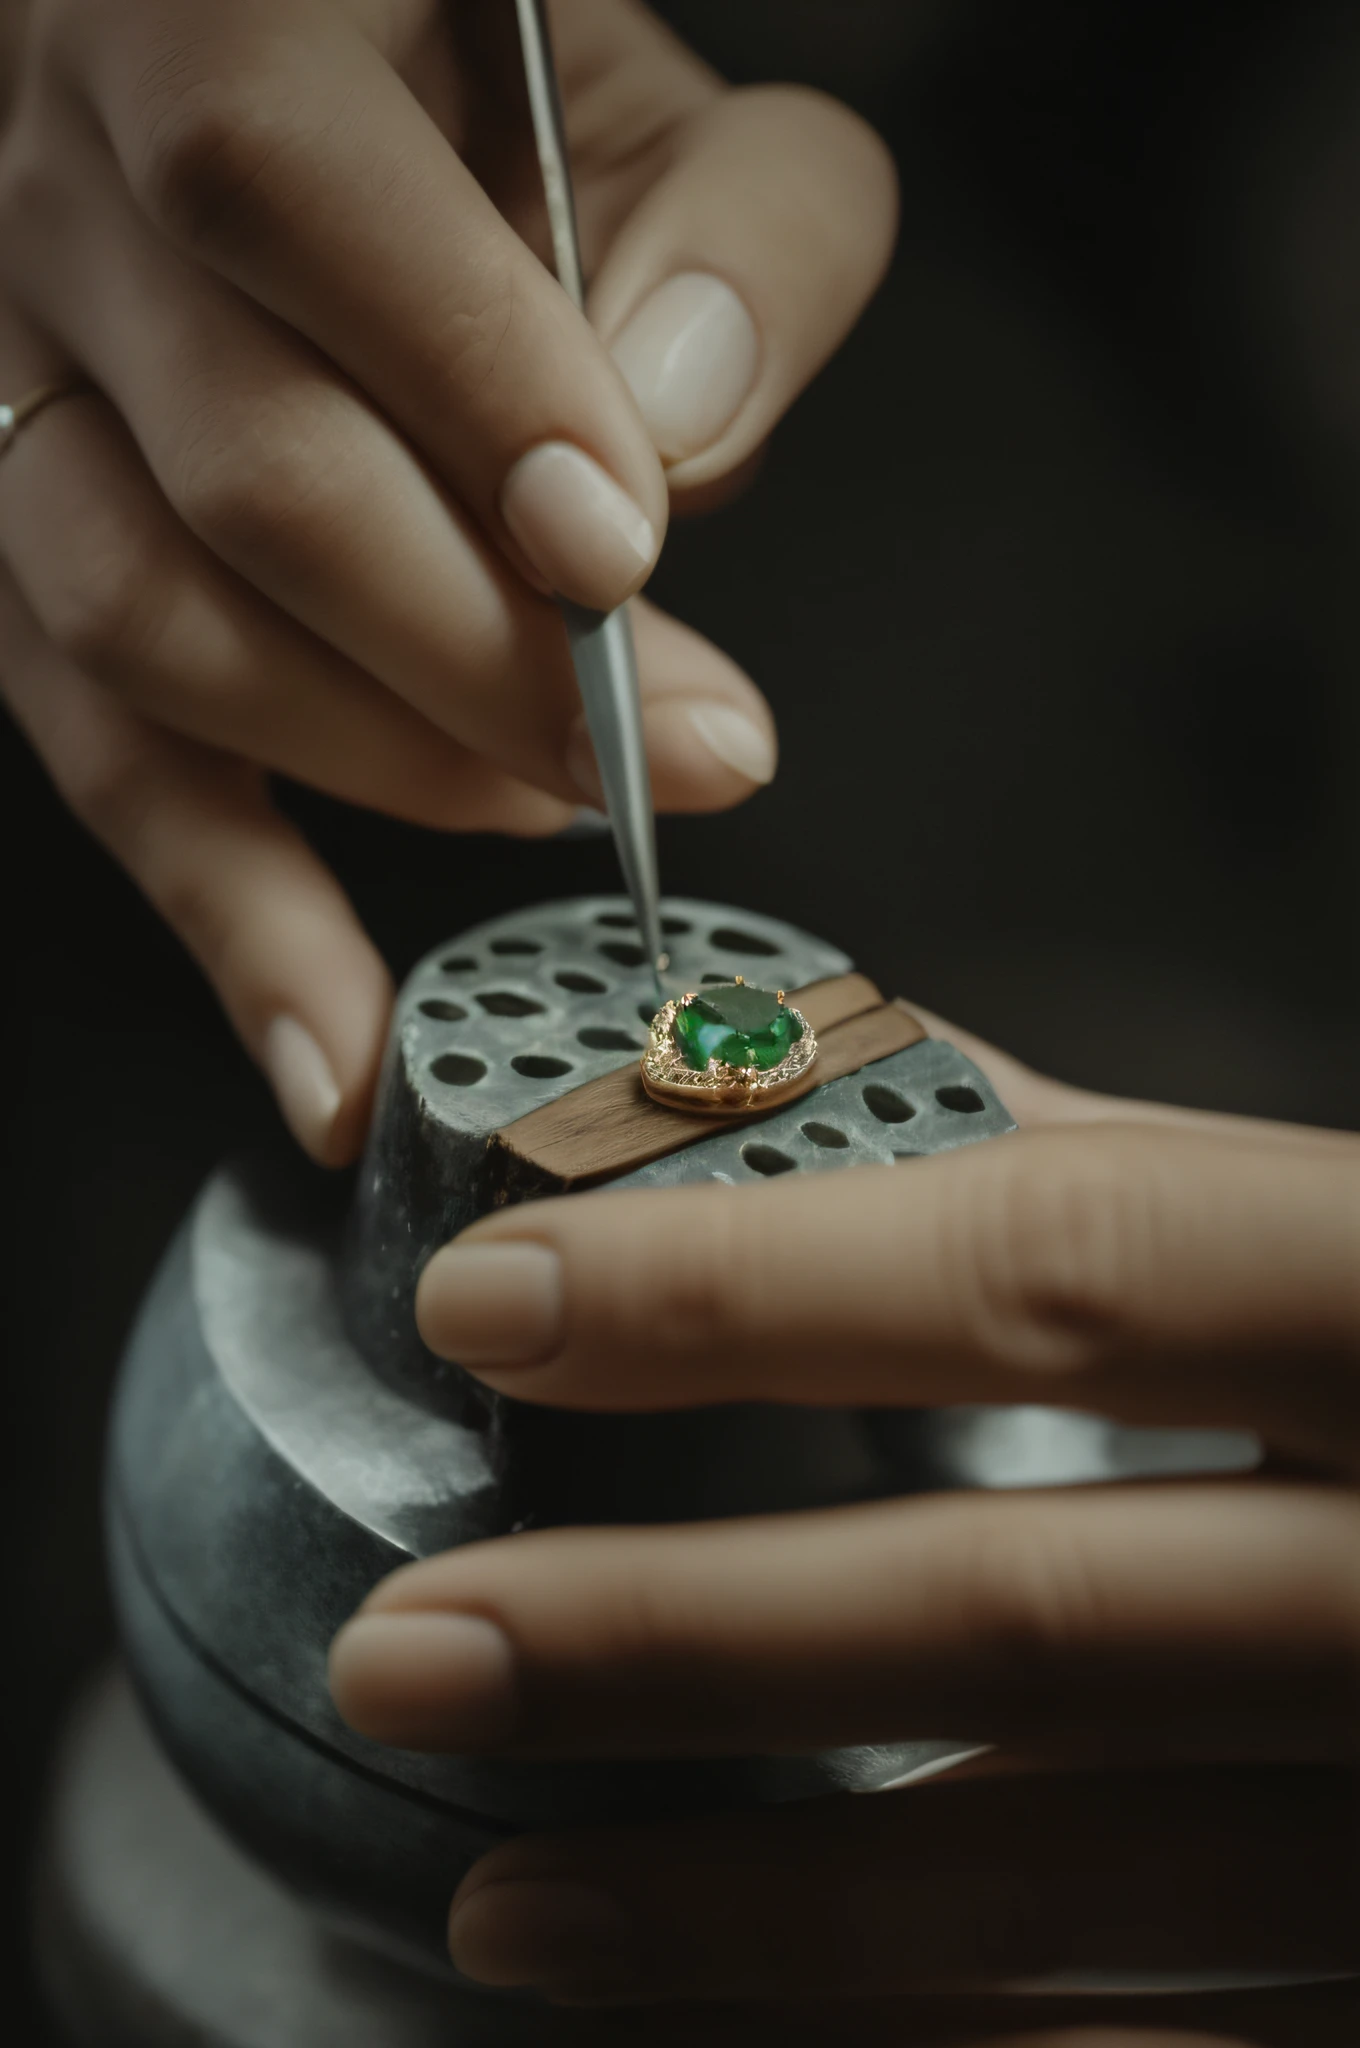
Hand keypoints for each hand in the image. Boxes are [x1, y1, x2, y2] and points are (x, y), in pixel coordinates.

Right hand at [0, 0, 894, 1160]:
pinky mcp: (23, 554)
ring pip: (137, 623)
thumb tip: (681, 424)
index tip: (620, 550)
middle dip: (481, 647)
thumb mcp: (654, 84)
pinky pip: (102, 756)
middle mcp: (54, 187)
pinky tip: (334, 1052)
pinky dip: (229, 920)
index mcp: (201, 6)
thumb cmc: (487, 76)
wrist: (300, 81)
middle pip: (236, 467)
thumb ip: (736, 222)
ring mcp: (8, 384)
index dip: (460, 387)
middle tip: (686, 741)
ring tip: (566, 806)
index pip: (284, 190)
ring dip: (377, 760)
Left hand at [331, 1014, 1358, 2043]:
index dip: (758, 1281)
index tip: (499, 1298)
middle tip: (422, 1645)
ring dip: (754, 1909)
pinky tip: (741, 2028)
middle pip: (1025, 1613)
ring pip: (1070, 1895)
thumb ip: (1151, 1182)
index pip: (1063, 1264)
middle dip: (683, 1640)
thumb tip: (850, 1104)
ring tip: (508, 1890)